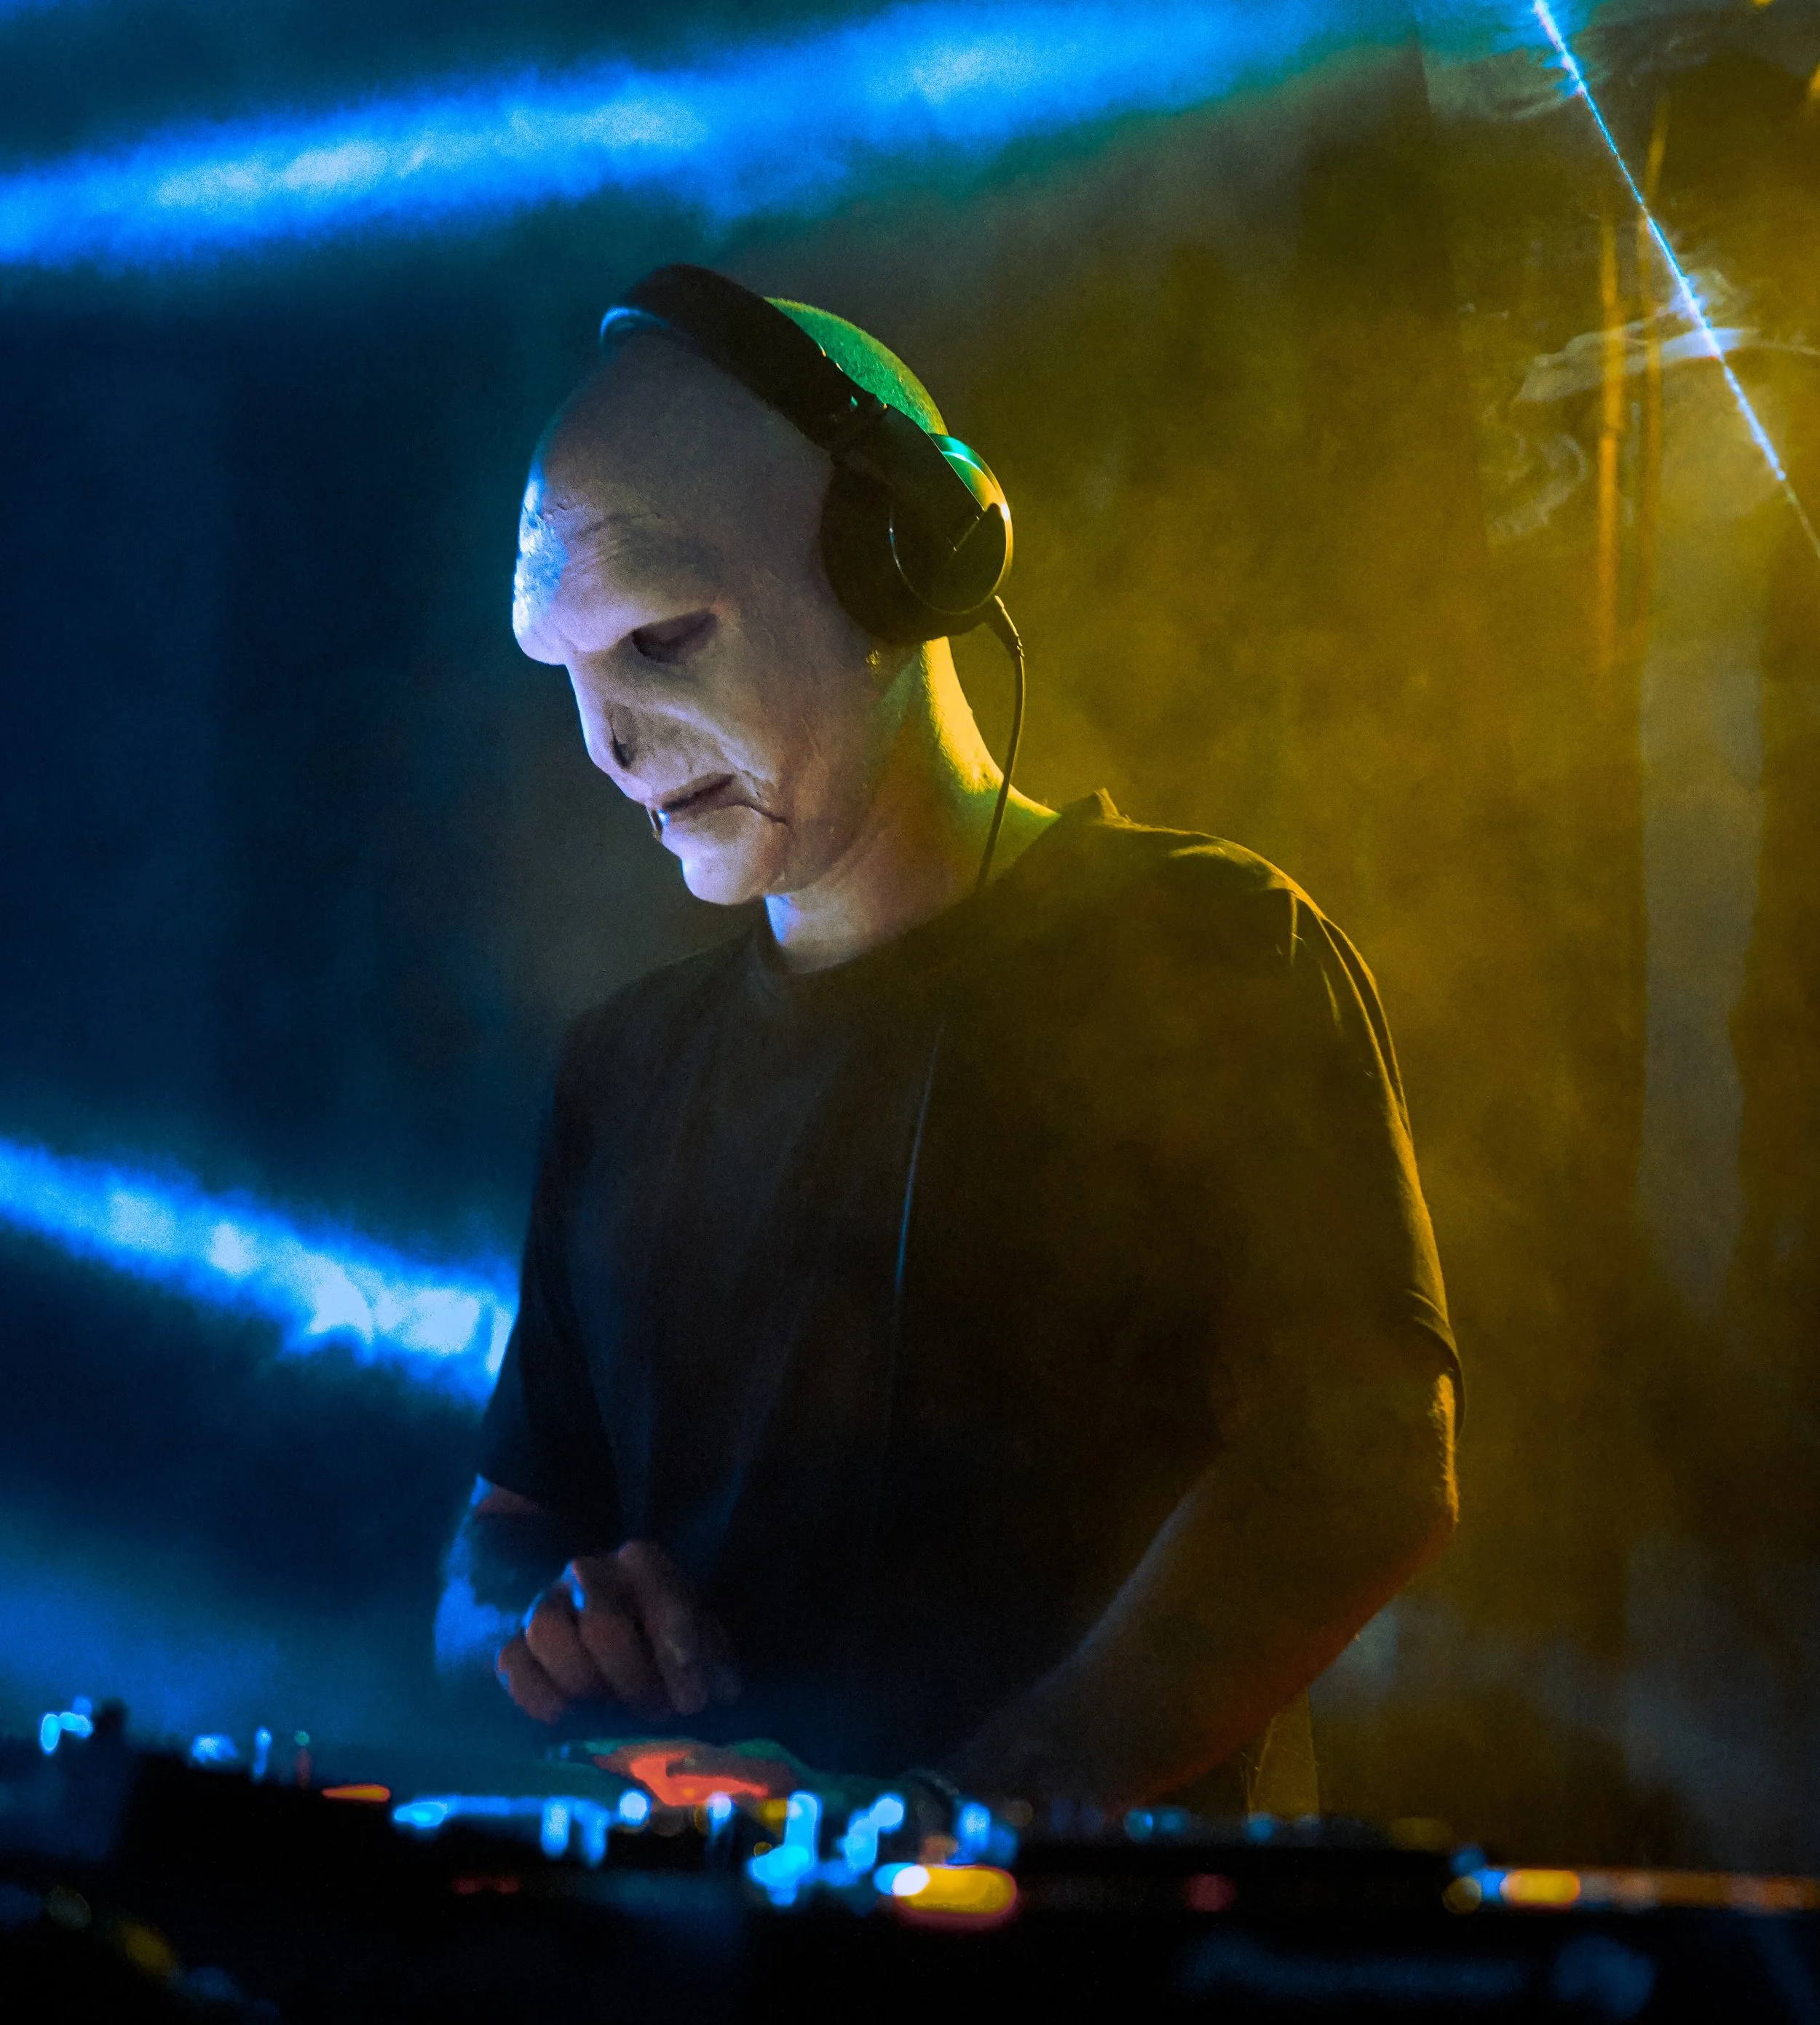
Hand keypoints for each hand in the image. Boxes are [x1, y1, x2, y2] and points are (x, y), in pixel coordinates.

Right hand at [494, 1540, 740, 1725]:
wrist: (596, 1617)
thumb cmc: (658, 1633)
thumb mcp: (693, 1634)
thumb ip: (711, 1658)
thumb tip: (724, 1691)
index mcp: (641, 1563)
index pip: (658, 1590)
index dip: (677, 1647)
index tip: (694, 1698)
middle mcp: (590, 1573)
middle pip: (601, 1621)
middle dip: (632, 1676)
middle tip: (656, 1712)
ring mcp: (546, 1602)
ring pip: (546, 1630)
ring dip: (583, 1681)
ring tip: (609, 1711)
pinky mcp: (515, 1639)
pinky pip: (511, 1660)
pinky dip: (533, 1692)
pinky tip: (560, 1717)